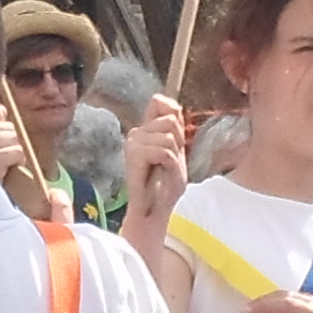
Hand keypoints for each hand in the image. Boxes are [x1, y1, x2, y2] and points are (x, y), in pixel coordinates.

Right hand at [125, 96, 190, 226]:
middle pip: (171, 120)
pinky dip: (169, 164)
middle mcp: (137, 133)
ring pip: (169, 136)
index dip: (175, 117)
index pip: (160, 102)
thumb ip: (174, 129)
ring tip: (163, 170)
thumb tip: (171, 107)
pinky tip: (159, 173)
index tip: (176, 143)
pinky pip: (164, 150)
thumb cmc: (165, 186)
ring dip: (174, 156)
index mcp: (146, 131)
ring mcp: (133, 142)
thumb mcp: (176, 152)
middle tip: (168, 163)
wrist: (153, 210)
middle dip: (179, 143)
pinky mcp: (133, 153)